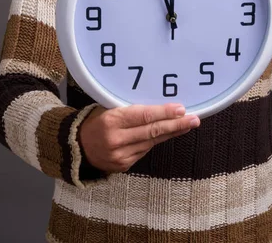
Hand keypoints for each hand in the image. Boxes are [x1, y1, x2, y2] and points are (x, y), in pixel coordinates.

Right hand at [79, 103, 199, 172]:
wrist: (77, 148)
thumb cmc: (95, 121)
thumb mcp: (107, 108)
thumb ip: (129, 108)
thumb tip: (158, 105)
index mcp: (110, 120)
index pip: (142, 116)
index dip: (163, 113)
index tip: (181, 109)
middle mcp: (116, 140)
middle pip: (152, 131)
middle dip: (176, 125)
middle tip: (195, 119)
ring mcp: (121, 155)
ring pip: (152, 142)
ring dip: (171, 132)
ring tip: (188, 124)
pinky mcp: (124, 166)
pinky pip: (145, 150)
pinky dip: (158, 140)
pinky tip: (170, 133)